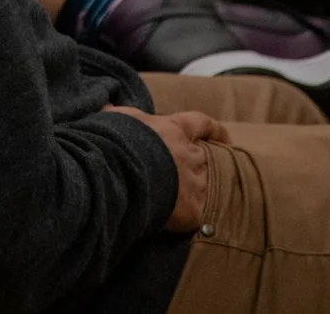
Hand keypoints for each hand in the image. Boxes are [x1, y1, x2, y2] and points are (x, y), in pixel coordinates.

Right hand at [103, 106, 230, 230]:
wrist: (119, 170)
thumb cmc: (117, 142)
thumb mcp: (117, 120)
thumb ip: (117, 114)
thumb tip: (106, 106)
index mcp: (173, 130)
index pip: (200, 124)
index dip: (213, 129)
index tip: (223, 136)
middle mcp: (188, 153)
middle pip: (209, 156)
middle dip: (210, 162)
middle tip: (214, 169)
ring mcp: (193, 181)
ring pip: (211, 184)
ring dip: (207, 189)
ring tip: (206, 197)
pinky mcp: (192, 208)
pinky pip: (201, 212)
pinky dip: (199, 216)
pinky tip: (198, 222)